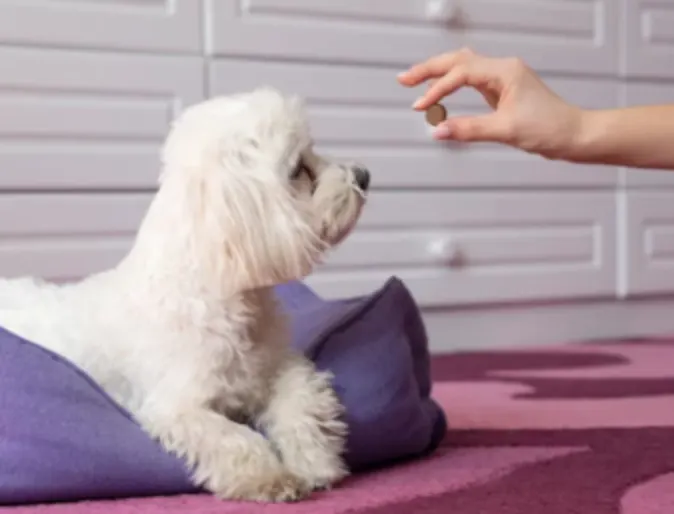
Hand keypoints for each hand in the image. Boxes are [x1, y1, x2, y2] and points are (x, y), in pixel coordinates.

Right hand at [398, 48, 582, 159]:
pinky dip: (452, 83)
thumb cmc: (550, 128)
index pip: (461, 74)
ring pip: (463, 66)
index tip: (421, 106)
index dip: (437, 89)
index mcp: (505, 72)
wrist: (574, 134)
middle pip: (458, 60)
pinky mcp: (503, 89)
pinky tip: (442, 89)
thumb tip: (439, 130)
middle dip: (429, 70)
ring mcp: (503, 78)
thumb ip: (469, 129)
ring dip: (439, 72)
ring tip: (416, 81)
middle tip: (404, 80)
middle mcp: (503, 69)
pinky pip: (471, 79)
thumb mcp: (505, 130)